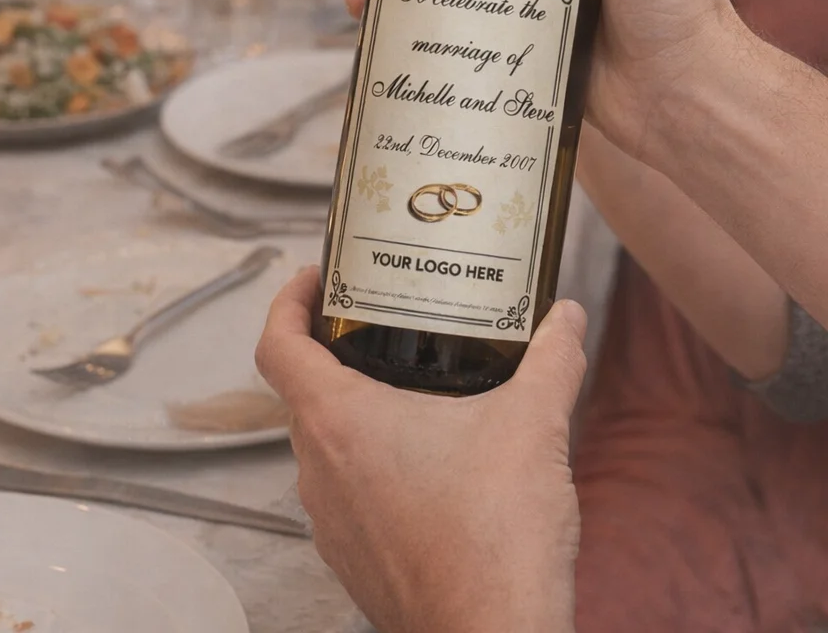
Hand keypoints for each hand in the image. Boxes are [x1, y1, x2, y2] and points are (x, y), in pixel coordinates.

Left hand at [257, 268, 582, 632]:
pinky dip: (373, 468)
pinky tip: (429, 464)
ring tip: (410, 390)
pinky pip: (348, 497)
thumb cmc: (497, 538)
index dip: (288, 302)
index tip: (316, 280)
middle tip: (379, 325)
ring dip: (356, 415)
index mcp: (340, 422)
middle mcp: (320, 471)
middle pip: (302, 393)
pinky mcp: (355, 562)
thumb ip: (552, 359)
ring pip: (326, 448)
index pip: (277, 345)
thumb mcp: (534, 425)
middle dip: (335, 354)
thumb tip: (566, 318)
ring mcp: (332, 524)